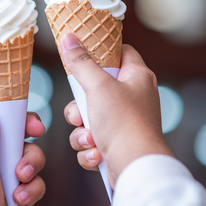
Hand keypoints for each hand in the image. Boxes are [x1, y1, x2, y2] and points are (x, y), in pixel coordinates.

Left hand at [0, 105, 46, 205]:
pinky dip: (32, 190)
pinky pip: (36, 183)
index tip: (23, 114)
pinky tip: (19, 201)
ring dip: (30, 167)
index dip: (8, 112)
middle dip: (27, 138)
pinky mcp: (18, 195)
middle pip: (16, 134)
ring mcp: (4, 177)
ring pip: (30, 157)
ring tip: (19, 182)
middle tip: (35, 134)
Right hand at [60, 33, 172, 184]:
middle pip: (94, 90)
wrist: (136, 168)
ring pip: (88, 120)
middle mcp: (133, 98)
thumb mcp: (98, 86)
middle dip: (79, 107)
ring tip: (92, 139)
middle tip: (81, 113)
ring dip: (82, 132)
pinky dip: (90, 149)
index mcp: (137, 77)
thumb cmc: (124, 124)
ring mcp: (125, 123)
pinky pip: (91, 142)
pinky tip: (98, 154)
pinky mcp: (117, 145)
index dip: (100, 51)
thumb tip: (69, 37)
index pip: (120, 52)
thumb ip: (81, 62)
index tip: (81, 55)